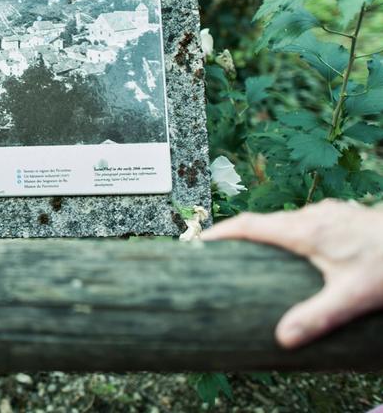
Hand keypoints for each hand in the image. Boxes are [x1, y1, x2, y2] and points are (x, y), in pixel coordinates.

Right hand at [202, 199, 382, 348]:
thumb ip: (318, 316)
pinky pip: (304, 224)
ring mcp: (329, 214)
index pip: (249, 225)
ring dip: (266, 236)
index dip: (221, 232)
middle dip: (239, 236)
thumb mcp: (354, 295)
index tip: (199, 241)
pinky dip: (289, 236)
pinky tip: (300, 256)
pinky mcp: (343, 218)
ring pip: (287, 223)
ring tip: (255, 257)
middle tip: (220, 254)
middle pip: (264, 223)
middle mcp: (313, 216)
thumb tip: (283, 338)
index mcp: (305, 230)